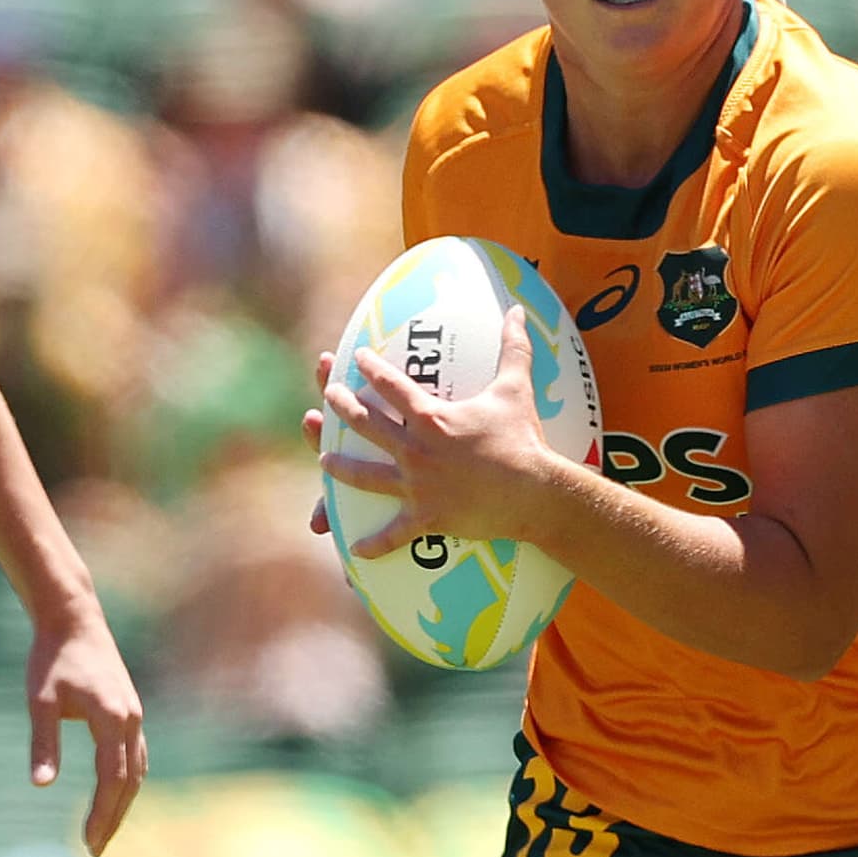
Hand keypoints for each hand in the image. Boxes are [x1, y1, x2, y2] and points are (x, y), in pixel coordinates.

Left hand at [26, 603, 146, 855]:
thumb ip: (43, 744)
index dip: (102, 814)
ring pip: (137, 771)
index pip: (112, 779)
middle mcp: (131, 720)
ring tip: (103, 830)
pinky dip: (127, 781)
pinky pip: (136, 756)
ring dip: (122, 803)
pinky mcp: (131, 711)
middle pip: (129, 782)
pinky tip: (114, 794)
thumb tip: (40, 785)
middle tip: (93, 849)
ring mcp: (135, 716)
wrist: (74, 618)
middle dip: (113, 818)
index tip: (88, 843)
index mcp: (111, 719)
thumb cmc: (52, 657)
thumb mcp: (40, 702)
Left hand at [313, 312, 566, 557]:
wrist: (533, 491)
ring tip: (323, 460)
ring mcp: (416, 484)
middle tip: (328, 396)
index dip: (370, 369)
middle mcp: (414, 448)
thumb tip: (518, 309)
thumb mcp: (515, 388)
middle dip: (341, 406)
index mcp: (430, 416)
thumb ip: (513, 347)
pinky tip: (354, 547)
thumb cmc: (523, 439)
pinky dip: (374, 543)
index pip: (390, 385)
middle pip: (365, 424)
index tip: (357, 358)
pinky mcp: (426, 517)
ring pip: (364, 475)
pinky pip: (394, 533)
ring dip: (340, 466)